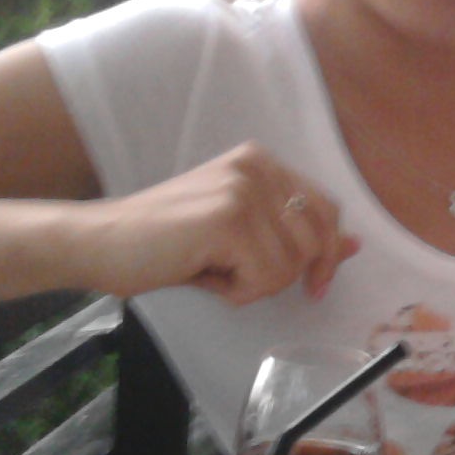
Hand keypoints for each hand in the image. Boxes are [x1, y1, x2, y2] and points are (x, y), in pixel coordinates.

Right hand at [80, 143, 359, 304]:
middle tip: (234, 276)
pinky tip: (201, 273)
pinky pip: (266, 278)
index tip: (315, 285)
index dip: (327, 253)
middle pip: (316, 241)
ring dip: (253, 285)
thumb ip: (294, 235)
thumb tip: (354, 246)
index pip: (326, 209)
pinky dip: (236, 291)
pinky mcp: (228, 218)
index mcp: (262, 162)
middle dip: (284, 275)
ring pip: (291, 266)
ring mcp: (243, 189)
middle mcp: (257, 166)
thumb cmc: (165, 244)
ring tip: (211, 268)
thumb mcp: (240, 235)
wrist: (99, 242)